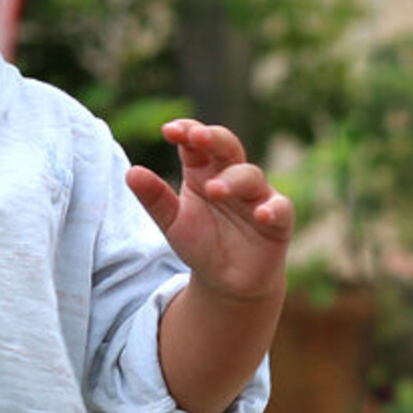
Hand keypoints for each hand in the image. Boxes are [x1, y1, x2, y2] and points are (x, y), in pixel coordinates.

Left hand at [125, 119, 293, 302]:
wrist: (226, 282)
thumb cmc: (200, 243)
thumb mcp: (171, 222)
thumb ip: (154, 198)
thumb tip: (131, 172)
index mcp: (203, 171)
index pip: (196, 142)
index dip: (186, 131)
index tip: (169, 130)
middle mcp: (231, 176)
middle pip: (227, 146)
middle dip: (213, 138)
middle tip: (196, 136)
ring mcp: (257, 196)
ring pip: (251, 175)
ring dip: (233, 179)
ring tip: (214, 189)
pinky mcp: (277, 220)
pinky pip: (281, 209)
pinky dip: (273, 209)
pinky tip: (261, 214)